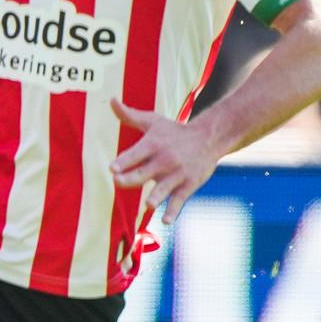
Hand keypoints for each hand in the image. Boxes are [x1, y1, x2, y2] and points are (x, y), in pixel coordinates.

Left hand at [108, 99, 219, 224]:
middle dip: (130, 179)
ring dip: (156, 198)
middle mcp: (164, 160)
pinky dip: (173, 211)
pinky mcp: (188, 185)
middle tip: (119, 182)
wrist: (209, 138)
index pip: (135, 154)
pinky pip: (179, 201)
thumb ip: (129, 115)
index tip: (112, 168)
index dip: (123, 161)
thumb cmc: (174, 131)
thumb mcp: (153, 121)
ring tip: (149, 205)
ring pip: (163, 190)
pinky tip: (165, 221)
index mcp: (153, 145)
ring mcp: (177, 175)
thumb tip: (111, 100)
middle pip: (143, 173)